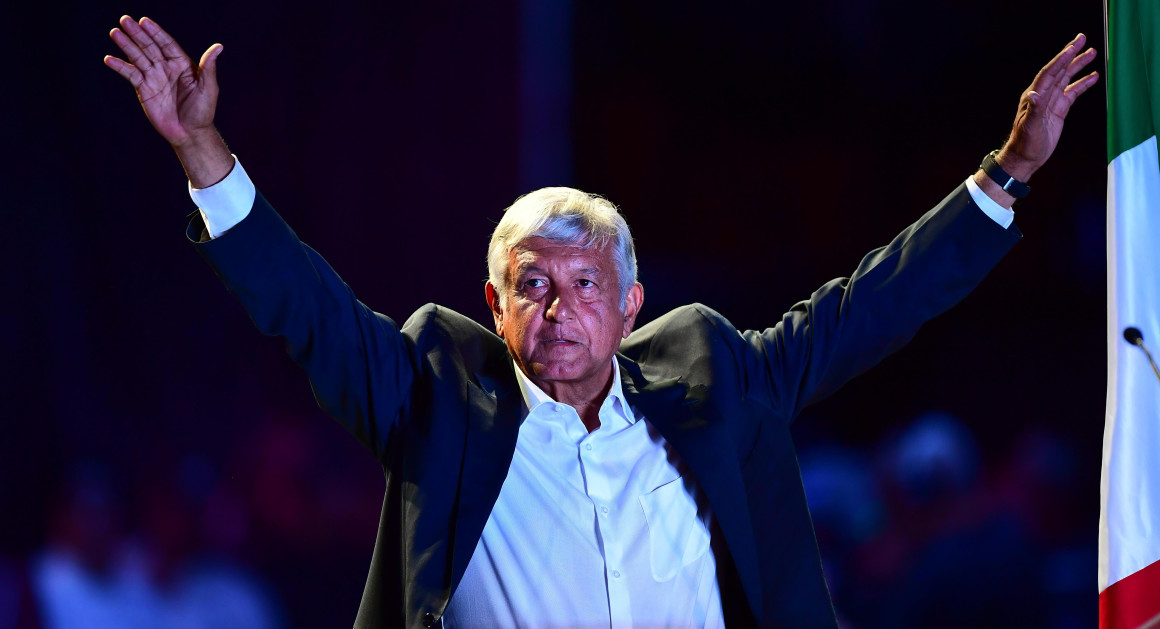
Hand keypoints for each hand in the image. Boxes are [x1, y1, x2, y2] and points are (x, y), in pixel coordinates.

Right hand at [104, 15, 221, 147]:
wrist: (190, 134)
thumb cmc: (203, 112)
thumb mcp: (208, 88)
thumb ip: (209, 67)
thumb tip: (219, 46)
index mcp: (182, 65)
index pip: (167, 44)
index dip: (156, 32)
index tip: (144, 21)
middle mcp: (166, 68)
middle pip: (149, 47)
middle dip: (137, 34)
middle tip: (124, 20)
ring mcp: (154, 78)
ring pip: (138, 58)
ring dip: (126, 45)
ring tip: (115, 33)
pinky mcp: (144, 89)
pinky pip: (130, 75)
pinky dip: (120, 67)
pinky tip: (109, 59)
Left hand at [996, 33, 1099, 180]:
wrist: (1025, 158)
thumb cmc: (1024, 144)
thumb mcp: (1030, 128)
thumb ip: (1034, 110)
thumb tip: (1034, 94)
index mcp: (1034, 96)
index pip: (1049, 73)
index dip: (1061, 59)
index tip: (1074, 46)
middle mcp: (1042, 96)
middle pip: (1058, 70)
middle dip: (1070, 55)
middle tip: (1083, 39)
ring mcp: (1050, 102)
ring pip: (1066, 79)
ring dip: (1078, 66)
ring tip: (1092, 53)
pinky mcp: (1057, 110)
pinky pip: (1071, 93)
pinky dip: (1082, 84)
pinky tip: (1093, 77)